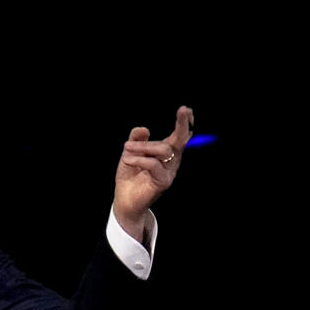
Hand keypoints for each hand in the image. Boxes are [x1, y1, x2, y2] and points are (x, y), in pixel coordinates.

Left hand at [113, 105, 194, 240]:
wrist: (124, 200)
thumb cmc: (129, 177)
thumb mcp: (130, 154)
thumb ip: (136, 141)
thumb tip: (143, 128)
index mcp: (166, 153)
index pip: (179, 136)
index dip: (183, 123)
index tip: (185, 109)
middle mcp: (171, 161)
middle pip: (180, 140)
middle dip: (182, 124)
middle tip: (183, 109)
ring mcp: (169, 172)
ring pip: (162, 150)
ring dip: (143, 146)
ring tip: (127, 149)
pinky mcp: (163, 182)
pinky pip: (153, 165)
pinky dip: (139, 159)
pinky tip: (128, 160)